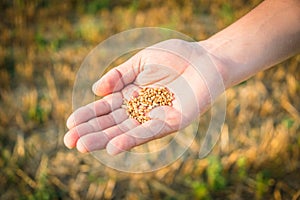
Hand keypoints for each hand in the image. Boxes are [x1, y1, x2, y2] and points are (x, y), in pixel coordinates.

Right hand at [63, 39, 222, 154]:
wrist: (206, 58)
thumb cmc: (176, 57)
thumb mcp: (141, 61)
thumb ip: (119, 75)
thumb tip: (96, 91)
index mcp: (131, 94)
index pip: (105, 108)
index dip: (88, 116)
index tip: (69, 124)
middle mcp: (140, 109)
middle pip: (112, 123)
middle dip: (90, 132)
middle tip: (69, 142)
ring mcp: (155, 117)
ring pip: (125, 131)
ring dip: (104, 140)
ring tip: (82, 147)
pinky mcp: (171, 123)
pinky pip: (148, 133)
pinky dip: (130, 140)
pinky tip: (113, 147)